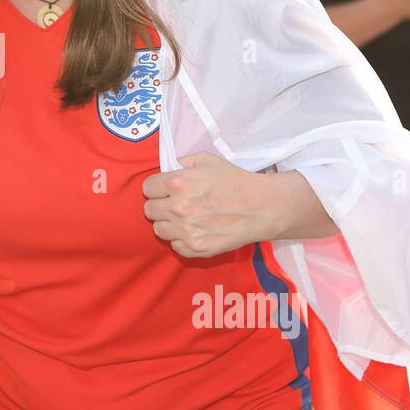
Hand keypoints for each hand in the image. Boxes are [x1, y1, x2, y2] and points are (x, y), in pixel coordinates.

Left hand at [142, 152, 272, 257]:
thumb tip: (170, 168)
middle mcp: (178, 208)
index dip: (156, 187)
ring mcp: (186, 231)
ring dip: (168, 223)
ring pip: (159, 230)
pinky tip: (195, 230)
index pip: (147, 188)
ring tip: (185, 218)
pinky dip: (182, 240)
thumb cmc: (235, 180)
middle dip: (160, 205)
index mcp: (178, 183)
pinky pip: (175, 246)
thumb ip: (184, 162)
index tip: (165, 189)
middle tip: (175, 204)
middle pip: (149, 210)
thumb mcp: (208, 160)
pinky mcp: (196, 248)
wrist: (263, 207)